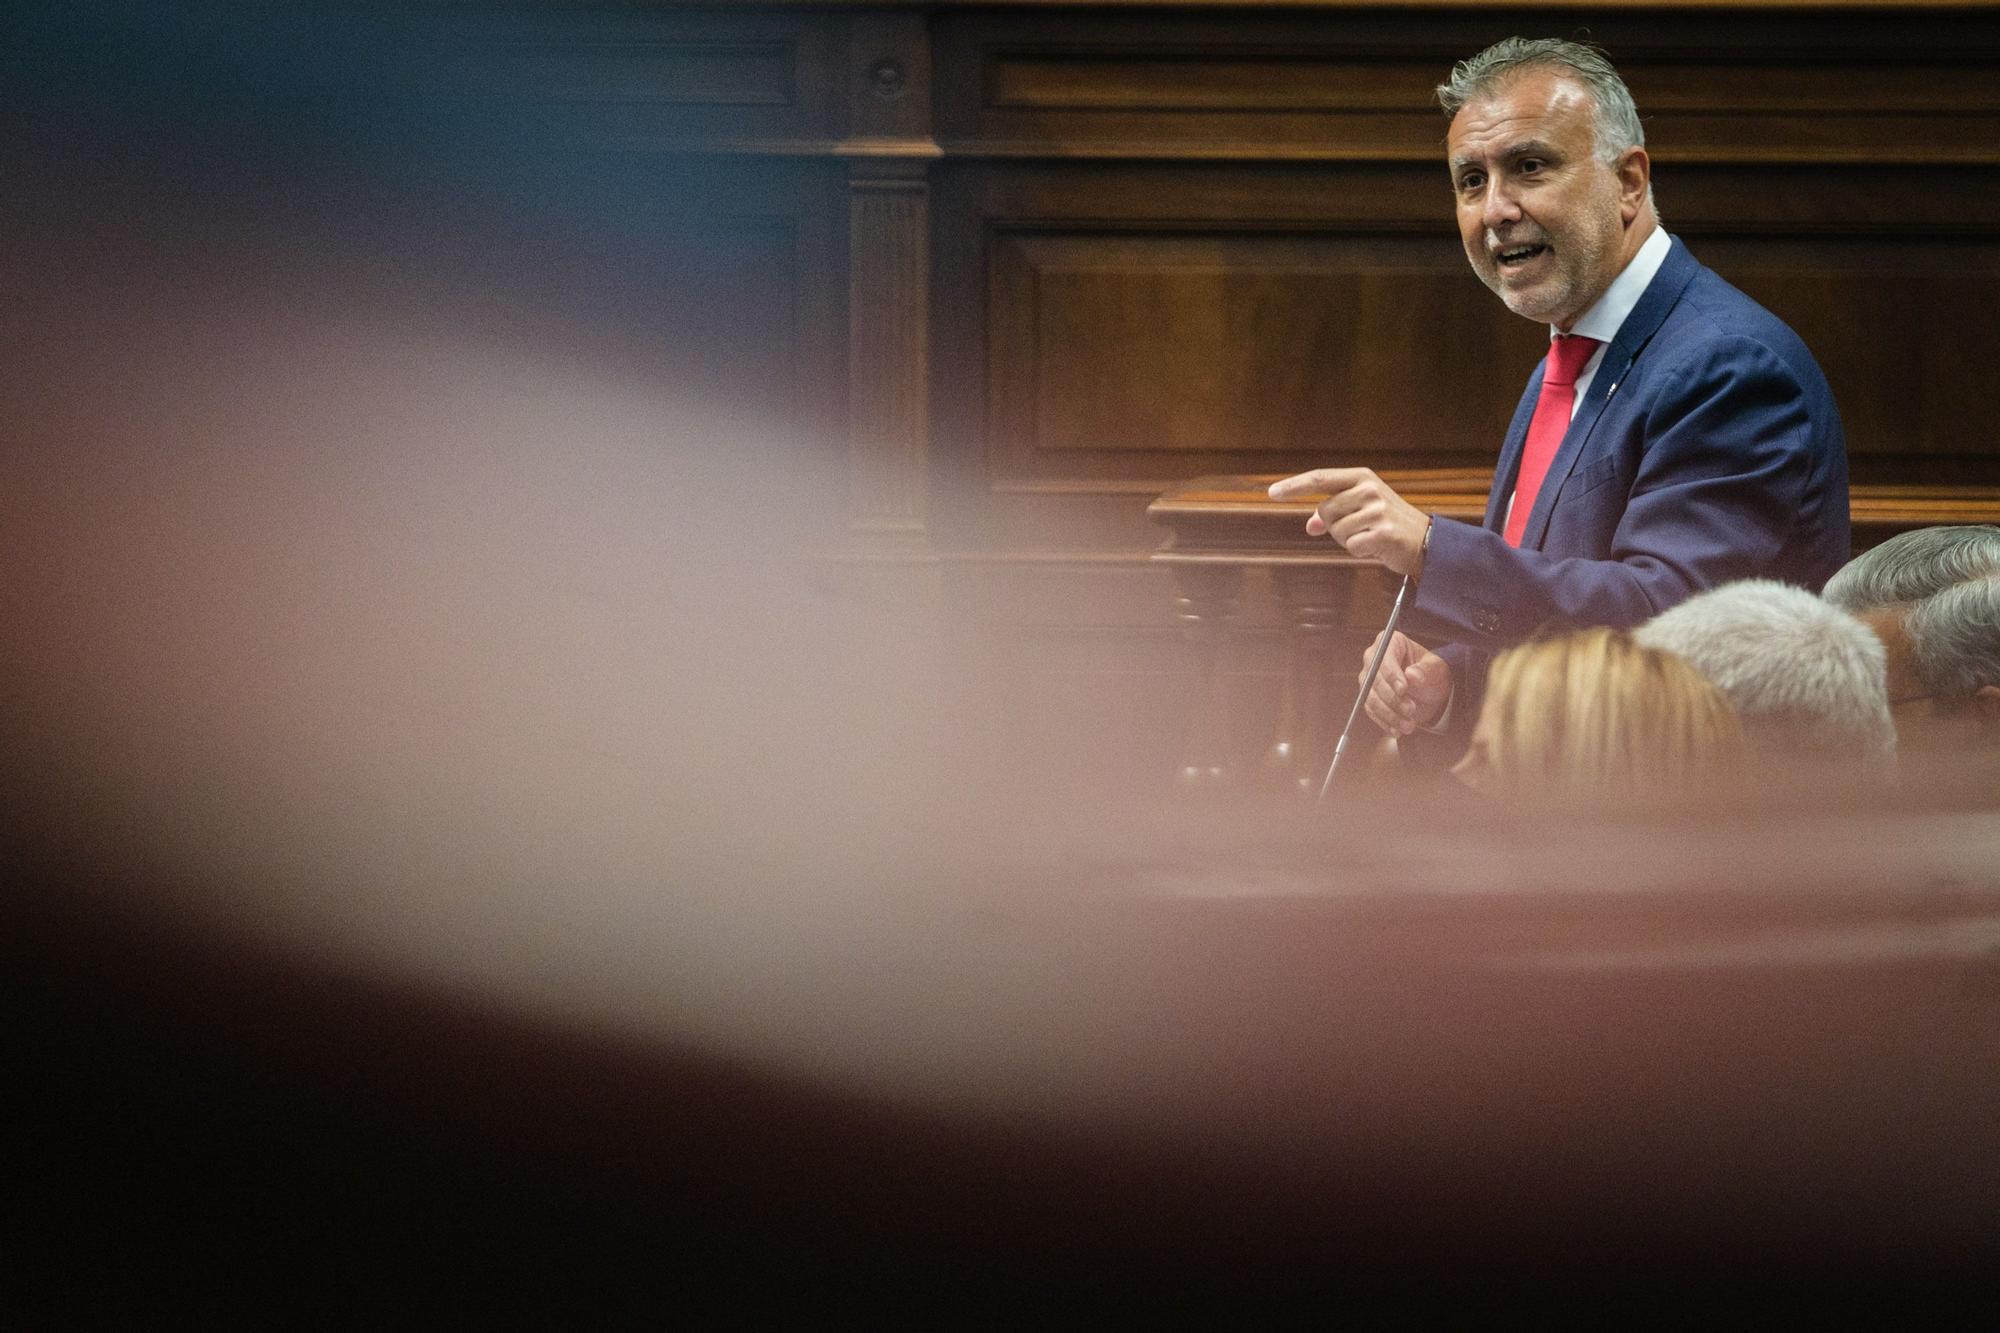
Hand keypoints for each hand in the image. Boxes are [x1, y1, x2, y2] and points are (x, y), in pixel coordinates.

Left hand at [1267, 468, 1429, 576]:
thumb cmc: (1387, 523)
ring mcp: (1378, 509)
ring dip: (1348, 540)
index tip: (1272, 493)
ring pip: (1336, 531)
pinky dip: (1360, 551)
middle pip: (1325, 512)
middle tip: (1359, 528)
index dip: (1294, 486)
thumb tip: (1310, 526)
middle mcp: (1369, 488)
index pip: (1320, 478)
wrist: (1425, 540)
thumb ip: (1334, 513)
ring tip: (1370, 536)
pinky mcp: (1384, 532)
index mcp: (1361, 477)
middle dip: (1334, 526)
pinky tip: (1376, 546)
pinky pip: (1351, 546)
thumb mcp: (1361, 510)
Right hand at [1361, 632, 1450, 736]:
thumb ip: (1425, 671)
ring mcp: (1368, 679)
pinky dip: (1385, 722)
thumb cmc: (1432, 673)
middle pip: (1374, 680)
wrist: (1430, 691)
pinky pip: (1371, 711)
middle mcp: (1374, 659)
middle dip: (1392, 698)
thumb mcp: (1436, 669)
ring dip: (1389, 714)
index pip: (1384, 659)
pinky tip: (1398, 730)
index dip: (1392, 676)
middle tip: (1410, 709)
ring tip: (1408, 725)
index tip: (1404, 689)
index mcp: (1390, 643)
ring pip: (1371, 698)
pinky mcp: (1368, 697)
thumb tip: (1412, 675)